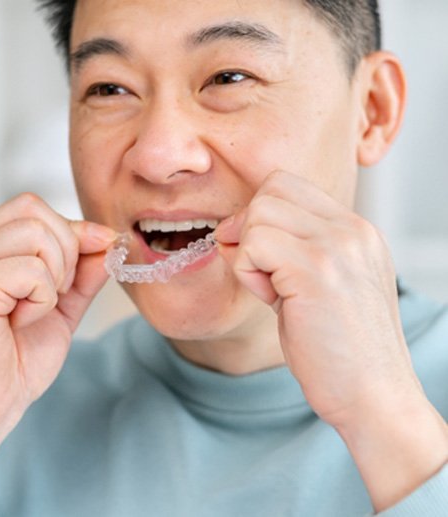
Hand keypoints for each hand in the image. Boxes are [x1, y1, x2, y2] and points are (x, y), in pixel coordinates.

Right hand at [0, 193, 114, 434]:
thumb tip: (108, 239)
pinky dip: (42, 298)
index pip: (31, 207)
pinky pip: (31, 270)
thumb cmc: (12, 364)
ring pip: (36, 233)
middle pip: (34, 210)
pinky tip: (23, 322)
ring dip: (56, 274)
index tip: (98, 251)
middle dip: (67, 249)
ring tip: (37, 308)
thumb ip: (82, 272)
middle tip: (56, 293)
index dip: (72, 228)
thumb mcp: (60, 307)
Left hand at [215, 170, 446, 509]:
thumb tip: (233, 227)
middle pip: (269, 190)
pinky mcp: (316, 271)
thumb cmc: (339, 348)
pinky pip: (253, 244)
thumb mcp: (321, 283)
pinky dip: (247, 272)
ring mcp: (338, 246)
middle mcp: (352, 230)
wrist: (373, 397)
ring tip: (272, 291)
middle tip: (262, 273)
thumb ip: (290, 248)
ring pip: (258, 213)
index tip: (262, 256)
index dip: (261, 215)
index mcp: (355, 230)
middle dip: (249, 228)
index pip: (287, 185)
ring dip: (248, 254)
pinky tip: (272, 300)